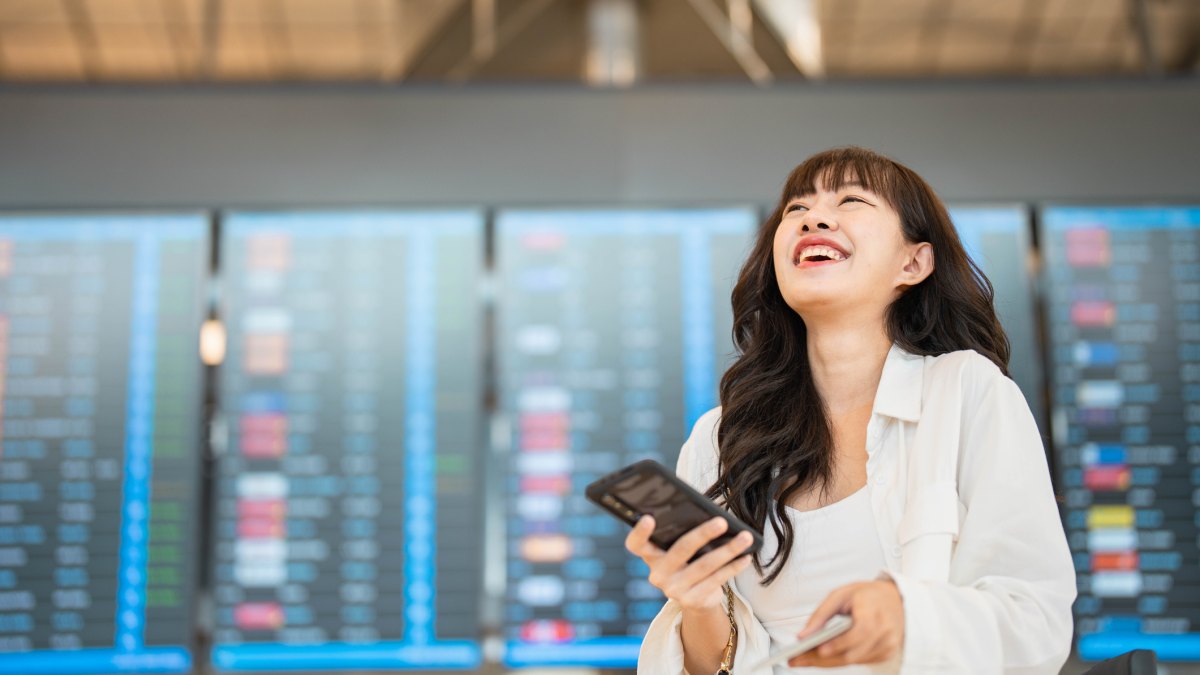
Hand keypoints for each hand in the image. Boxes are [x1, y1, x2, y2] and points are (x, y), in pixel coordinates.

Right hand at [623, 515, 754, 611]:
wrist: (696, 600)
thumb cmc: (688, 561)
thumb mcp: (680, 548)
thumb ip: (683, 532)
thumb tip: (710, 512)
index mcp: (650, 556)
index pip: (635, 545)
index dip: (639, 532)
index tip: (649, 518)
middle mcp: (658, 574)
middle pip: (680, 550)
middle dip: (703, 534)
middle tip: (722, 521)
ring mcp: (674, 590)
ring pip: (705, 565)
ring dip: (728, 550)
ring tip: (745, 538)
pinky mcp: (692, 601)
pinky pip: (716, 580)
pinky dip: (733, 567)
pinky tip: (745, 557)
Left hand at [788, 580, 904, 667]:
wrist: (896, 599)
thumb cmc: (866, 595)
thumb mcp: (840, 594)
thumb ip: (821, 614)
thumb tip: (803, 635)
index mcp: (874, 612)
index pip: (859, 632)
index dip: (839, 643)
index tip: (819, 650)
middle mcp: (885, 632)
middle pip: (852, 653)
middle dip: (822, 659)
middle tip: (797, 660)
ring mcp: (888, 645)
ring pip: (853, 661)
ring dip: (827, 662)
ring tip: (803, 659)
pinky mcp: (885, 654)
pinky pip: (858, 661)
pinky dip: (839, 660)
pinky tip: (821, 657)